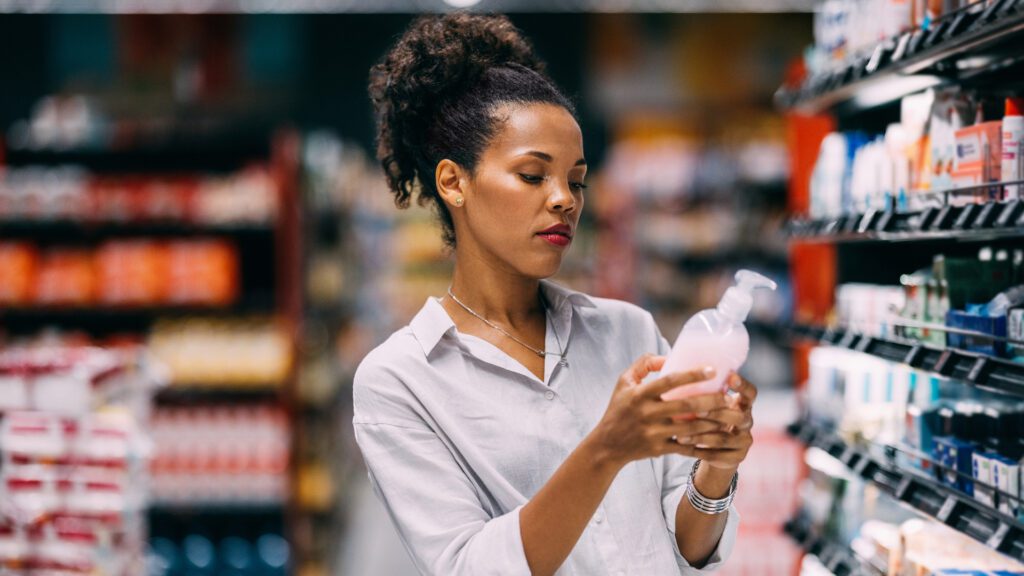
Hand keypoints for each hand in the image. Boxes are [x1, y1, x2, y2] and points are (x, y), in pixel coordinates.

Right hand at [587, 355, 730, 470]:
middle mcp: (647, 414)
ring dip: (713, 423)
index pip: (669, 381)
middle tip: (730, 397)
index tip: (712, 370)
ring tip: (730, 415)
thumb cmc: (618, 409)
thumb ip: (644, 364)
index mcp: (639, 394)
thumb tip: (669, 356)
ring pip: (691, 429)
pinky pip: (686, 448)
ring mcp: (654, 433)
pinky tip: (719, 438)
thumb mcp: (624, 382)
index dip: (692, 375)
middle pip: (686, 406)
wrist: (607, 446)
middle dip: (711, 401)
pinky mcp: (659, 450)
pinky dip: (704, 445)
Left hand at [675, 373, 755, 470]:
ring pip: (724, 439)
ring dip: (701, 436)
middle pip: (738, 417)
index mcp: (743, 405)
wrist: (718, 451)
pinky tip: (682, 448)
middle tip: (697, 410)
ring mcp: (744, 441)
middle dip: (717, 413)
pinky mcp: (737, 458)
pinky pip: (717, 456)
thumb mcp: (711, 405)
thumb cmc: (709, 419)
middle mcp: (747, 422)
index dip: (743, 385)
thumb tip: (677, 371)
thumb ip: (704, 393)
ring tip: (680, 435)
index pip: (751, 393)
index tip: (730, 377)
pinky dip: (698, 452)